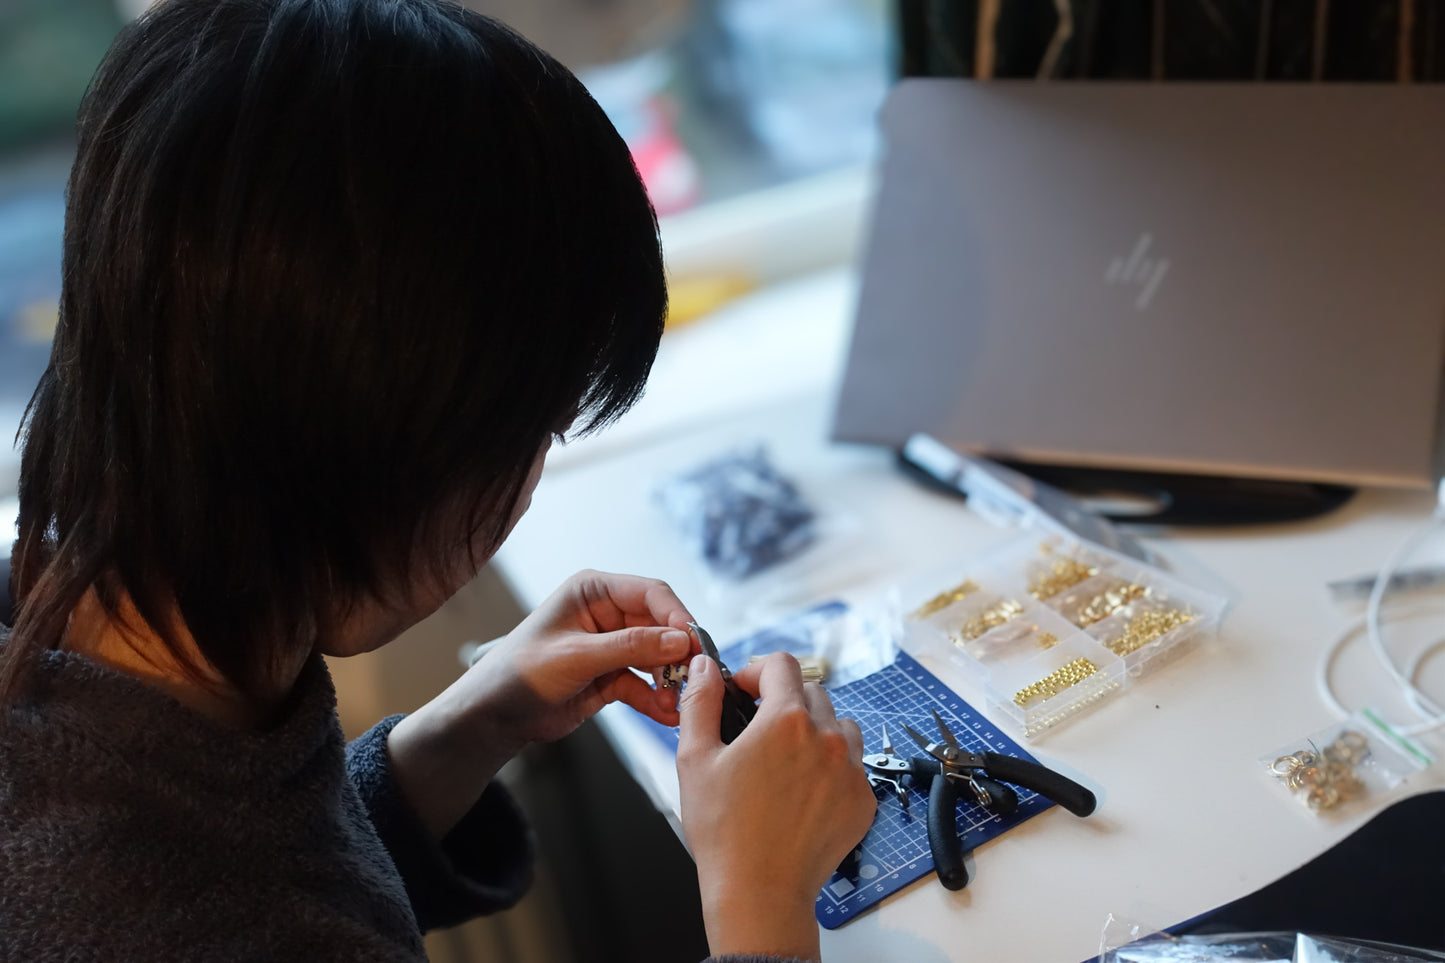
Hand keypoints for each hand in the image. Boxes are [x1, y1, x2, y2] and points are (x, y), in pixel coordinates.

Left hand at [388, 570, 696, 837]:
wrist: (494, 717)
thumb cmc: (520, 673)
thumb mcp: (577, 656)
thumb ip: (630, 647)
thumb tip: (680, 640)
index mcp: (594, 590)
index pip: (650, 593)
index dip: (677, 616)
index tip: (694, 643)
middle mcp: (607, 613)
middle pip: (660, 626)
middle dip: (678, 654)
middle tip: (694, 679)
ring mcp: (611, 645)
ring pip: (657, 657)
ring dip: (670, 680)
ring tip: (679, 703)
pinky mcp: (612, 675)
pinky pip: (645, 684)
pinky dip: (656, 699)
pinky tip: (666, 715)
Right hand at [677, 653, 876, 961]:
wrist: (760, 892)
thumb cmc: (724, 832)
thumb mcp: (694, 759)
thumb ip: (700, 702)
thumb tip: (705, 667)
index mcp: (786, 720)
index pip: (781, 664)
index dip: (757, 671)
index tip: (744, 691)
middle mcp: (827, 738)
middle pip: (811, 692)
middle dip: (783, 701)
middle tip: (759, 731)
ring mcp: (851, 769)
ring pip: (839, 725)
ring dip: (815, 730)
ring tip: (787, 760)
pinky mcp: (863, 799)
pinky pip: (853, 765)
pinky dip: (832, 767)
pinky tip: (804, 792)